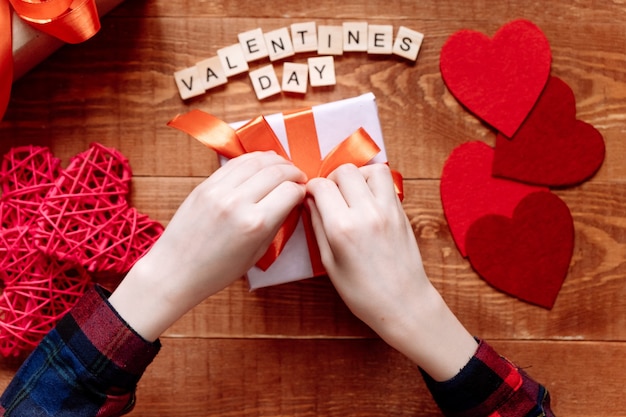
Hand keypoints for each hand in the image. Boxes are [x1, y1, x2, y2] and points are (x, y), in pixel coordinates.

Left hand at [110, 151, 306, 340]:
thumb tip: (290, 201)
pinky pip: (235, 163)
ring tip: (283, 167)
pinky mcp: (205, 185)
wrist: (175, 270)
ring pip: (257, 160)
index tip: (303, 193)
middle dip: (293, 171)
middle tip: (299, 177)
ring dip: (276, 160)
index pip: (290, 191)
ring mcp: (219, 190)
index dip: (302, 190)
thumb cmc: (217, 271)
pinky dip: (253, 159)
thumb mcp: (258, 254)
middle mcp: (238, 202)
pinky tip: (261, 164)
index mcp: (255, 224)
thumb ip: (277, 224)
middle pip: (277, 171)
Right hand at [306, 163, 476, 380]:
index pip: (322, 186)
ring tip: (351, 193)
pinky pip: (387, 182)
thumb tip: (310, 201)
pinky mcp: (402, 212)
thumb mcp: (328, 263)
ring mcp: (388, 210)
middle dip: (332, 179)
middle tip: (330, 195)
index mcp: (342, 228)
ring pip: (371, 169)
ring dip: (357, 175)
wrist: (403, 303)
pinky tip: (367, 200)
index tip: (310, 197)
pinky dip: (374, 182)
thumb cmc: (362, 292)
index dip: (311, 188)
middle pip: (345, 171)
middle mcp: (366, 213)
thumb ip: (317, 226)